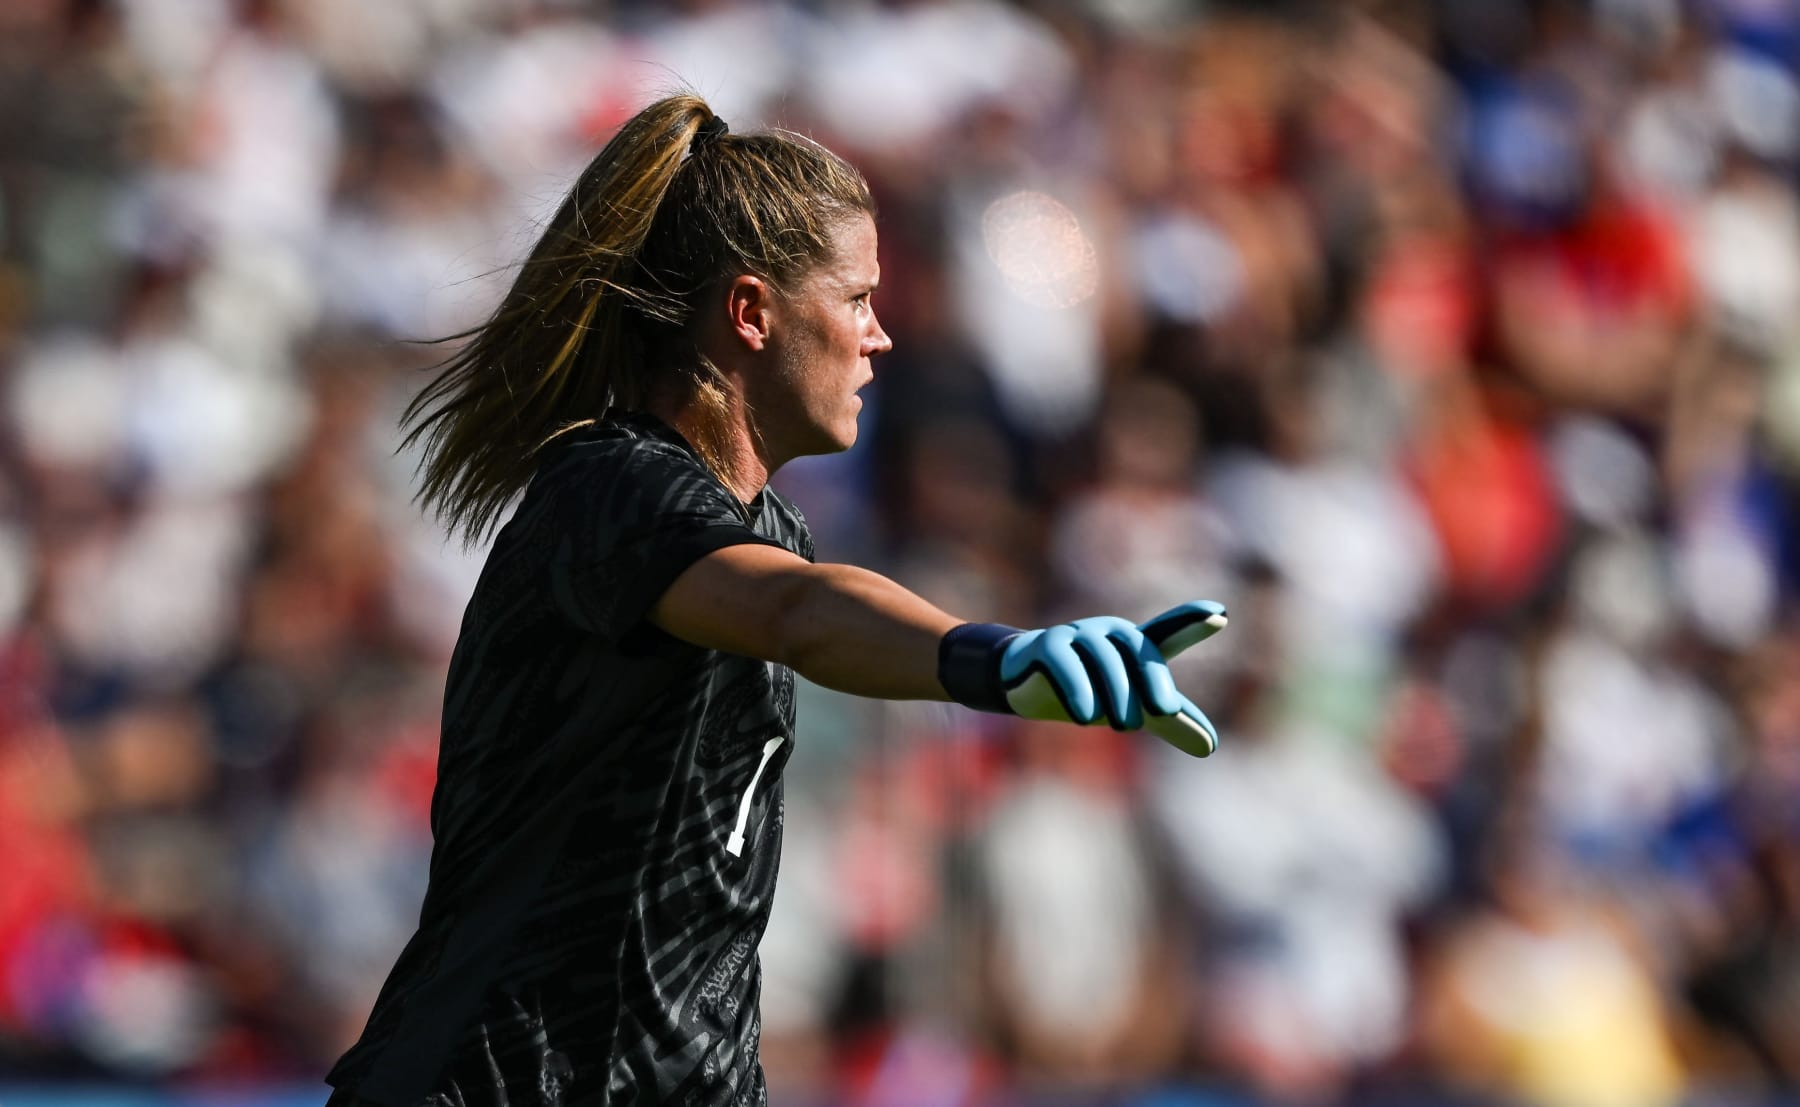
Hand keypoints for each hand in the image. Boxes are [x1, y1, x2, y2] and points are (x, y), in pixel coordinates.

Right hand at [938, 601, 1227, 756]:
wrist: (1023, 682)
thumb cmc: (1089, 688)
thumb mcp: (1133, 706)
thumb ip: (1171, 722)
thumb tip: (1212, 748)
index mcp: (1133, 644)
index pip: (1167, 632)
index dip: (1191, 622)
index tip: (1220, 615)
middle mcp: (1108, 632)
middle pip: (1138, 651)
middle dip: (1153, 681)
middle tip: (1164, 713)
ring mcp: (1076, 635)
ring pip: (1102, 658)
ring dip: (1115, 693)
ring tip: (1121, 726)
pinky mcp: (1045, 646)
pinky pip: (1064, 662)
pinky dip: (1077, 689)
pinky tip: (1084, 715)